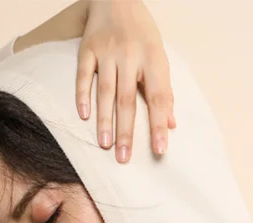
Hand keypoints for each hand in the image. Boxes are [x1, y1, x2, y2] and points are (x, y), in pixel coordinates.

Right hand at [77, 0, 175, 161]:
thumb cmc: (142, 34)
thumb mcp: (159, 57)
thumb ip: (164, 91)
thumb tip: (170, 125)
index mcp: (154, 58)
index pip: (158, 97)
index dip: (158, 125)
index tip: (160, 150)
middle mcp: (131, 55)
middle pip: (128, 100)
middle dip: (126, 132)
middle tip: (124, 158)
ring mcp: (107, 51)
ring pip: (106, 91)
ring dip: (105, 120)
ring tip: (105, 145)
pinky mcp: (87, 48)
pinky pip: (83, 75)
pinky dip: (82, 95)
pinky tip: (83, 116)